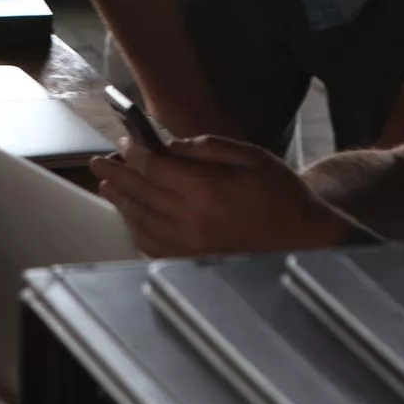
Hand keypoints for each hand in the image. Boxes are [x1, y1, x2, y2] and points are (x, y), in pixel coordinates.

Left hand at [91, 136, 351, 257]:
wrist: (304, 241)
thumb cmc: (281, 195)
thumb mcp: (252, 157)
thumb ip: (208, 147)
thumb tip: (171, 144)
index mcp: (206, 190)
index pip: (153, 168)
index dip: (134, 152)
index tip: (125, 141)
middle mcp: (191, 220)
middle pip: (140, 193)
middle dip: (116, 175)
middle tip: (99, 162)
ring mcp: (189, 245)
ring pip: (141, 221)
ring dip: (121, 202)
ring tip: (109, 186)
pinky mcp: (192, 262)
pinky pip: (153, 246)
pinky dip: (136, 230)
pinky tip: (132, 218)